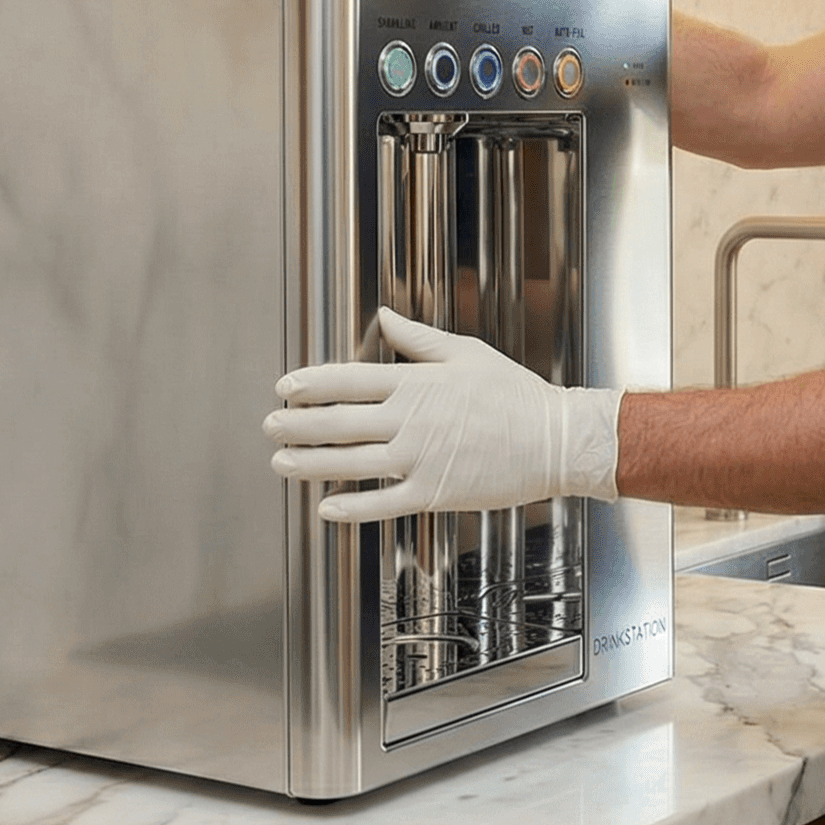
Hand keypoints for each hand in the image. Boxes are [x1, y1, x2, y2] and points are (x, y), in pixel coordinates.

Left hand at [265, 309, 620, 521]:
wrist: (555, 440)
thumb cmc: (515, 395)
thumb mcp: (467, 354)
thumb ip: (419, 338)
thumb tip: (385, 316)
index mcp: (417, 383)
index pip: (348, 380)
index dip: (310, 384)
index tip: (284, 387)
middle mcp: (410, 421)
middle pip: (338, 423)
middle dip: (297, 424)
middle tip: (270, 426)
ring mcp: (418, 459)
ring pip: (349, 463)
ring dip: (309, 464)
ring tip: (281, 462)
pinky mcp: (432, 493)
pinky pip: (381, 502)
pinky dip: (350, 507)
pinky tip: (325, 507)